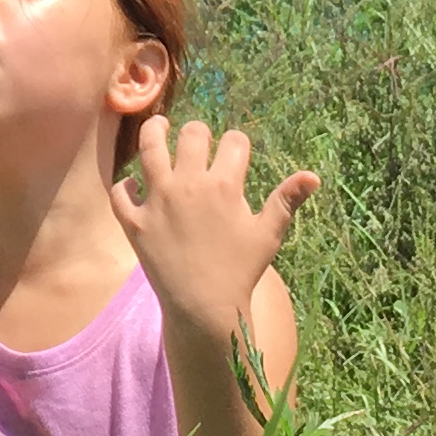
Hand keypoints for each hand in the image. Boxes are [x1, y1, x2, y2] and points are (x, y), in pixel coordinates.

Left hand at [109, 116, 319, 341]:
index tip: (236, 149)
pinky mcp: (135, 221)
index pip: (234, 142)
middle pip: (192, 135)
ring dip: (154, 132)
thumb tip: (313, 176)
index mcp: (225, 185)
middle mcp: (189, 184)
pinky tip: (133, 185)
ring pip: (150, 148)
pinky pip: (121, 192)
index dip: (238, 143)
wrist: (204, 308)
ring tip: (158, 127)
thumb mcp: (268, 235)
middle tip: (197, 137)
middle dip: (198, 132)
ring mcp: (158, 200)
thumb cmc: (240, 271)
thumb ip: (286, 201)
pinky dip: (126, 185)